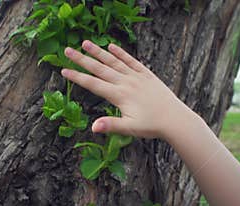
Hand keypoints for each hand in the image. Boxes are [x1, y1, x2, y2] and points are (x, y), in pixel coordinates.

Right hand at [62, 40, 185, 138]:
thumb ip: (110, 125)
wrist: (175, 119)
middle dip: (82, 60)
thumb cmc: (152, 126)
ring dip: (99, 52)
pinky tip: (112, 46)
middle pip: (100, 69)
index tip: (64, 70)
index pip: (93, 84)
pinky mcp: (146, 75)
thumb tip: (92, 127)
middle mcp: (125, 82)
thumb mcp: (129, 128)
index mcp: (119, 95)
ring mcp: (136, 77)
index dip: (77, 77)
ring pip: (114, 61)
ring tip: (86, 43)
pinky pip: (131, 61)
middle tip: (67, 50)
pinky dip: (121, 53)